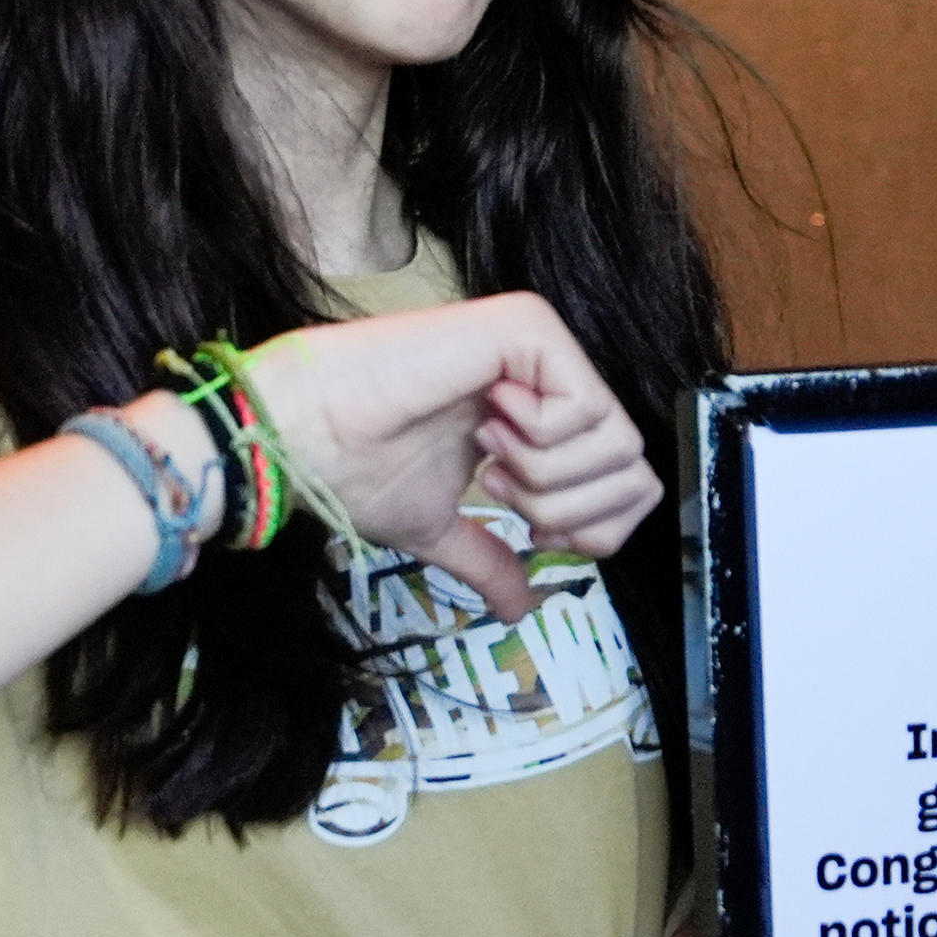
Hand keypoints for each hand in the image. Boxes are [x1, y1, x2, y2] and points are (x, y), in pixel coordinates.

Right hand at [230, 291, 663, 619]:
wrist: (299, 435)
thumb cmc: (354, 468)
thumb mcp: (440, 526)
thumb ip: (490, 558)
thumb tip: (523, 609)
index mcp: (538, 417)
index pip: (630, 480)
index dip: (595, 528)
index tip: (533, 531)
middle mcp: (551, 375)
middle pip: (637, 469)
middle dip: (569, 509)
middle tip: (501, 489)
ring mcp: (544, 347)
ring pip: (619, 443)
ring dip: (544, 476)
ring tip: (486, 454)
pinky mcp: (530, 327)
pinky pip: (586, 408)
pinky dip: (535, 441)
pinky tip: (483, 422)